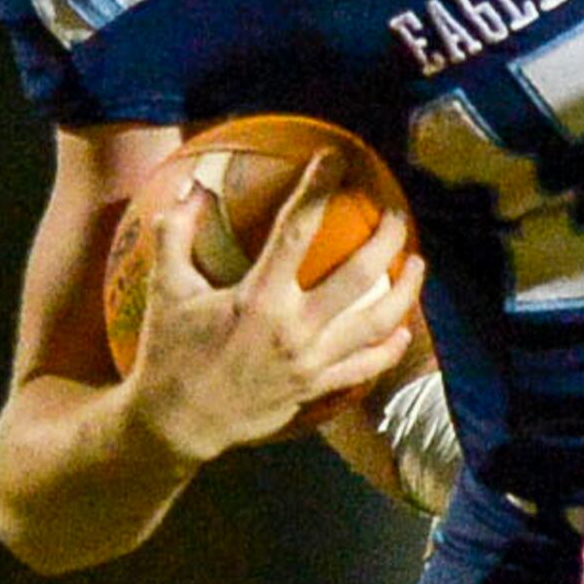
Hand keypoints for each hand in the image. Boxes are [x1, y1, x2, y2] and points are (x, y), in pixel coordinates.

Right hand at [127, 152, 423, 465]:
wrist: (176, 424)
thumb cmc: (168, 353)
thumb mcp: (166, 289)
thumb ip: (175, 232)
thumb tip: (192, 185)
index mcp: (258, 298)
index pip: (297, 229)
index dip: (319, 188)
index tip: (336, 159)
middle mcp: (294, 329)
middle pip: (359, 275)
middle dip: (385, 238)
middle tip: (395, 214)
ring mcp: (311, 363)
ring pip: (377, 323)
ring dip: (404, 291)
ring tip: (417, 264)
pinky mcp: (316, 389)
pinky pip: (365, 367)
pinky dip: (389, 348)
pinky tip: (402, 329)